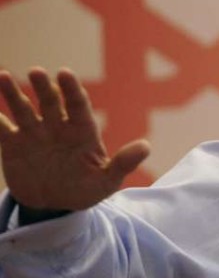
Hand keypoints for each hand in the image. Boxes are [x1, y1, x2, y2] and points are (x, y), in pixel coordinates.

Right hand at [0, 68, 148, 210]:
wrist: (56, 205)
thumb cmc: (86, 189)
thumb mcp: (108, 181)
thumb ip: (123, 163)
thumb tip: (146, 147)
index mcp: (82, 130)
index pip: (78, 104)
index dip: (71, 89)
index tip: (64, 73)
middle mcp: (57, 126)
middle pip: (50, 101)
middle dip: (43, 86)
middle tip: (36, 72)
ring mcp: (34, 134)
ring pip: (23, 108)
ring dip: (13, 93)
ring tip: (3, 77)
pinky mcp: (13, 145)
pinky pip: (2, 129)